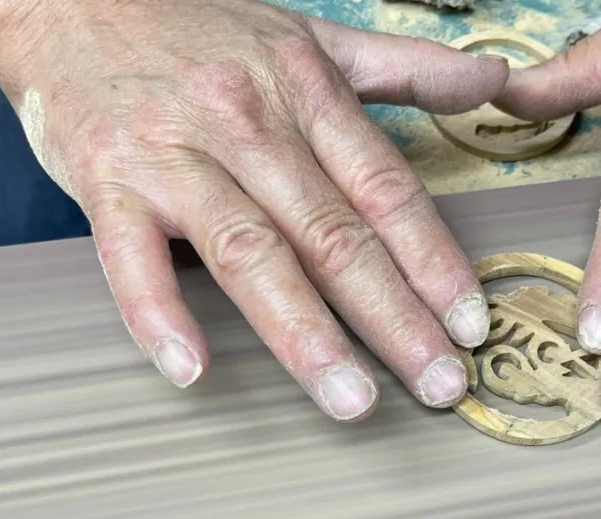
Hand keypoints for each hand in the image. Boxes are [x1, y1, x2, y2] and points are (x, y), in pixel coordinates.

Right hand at [0, 0, 509, 420]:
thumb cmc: (200, 29)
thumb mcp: (311, 36)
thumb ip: (406, 65)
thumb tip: (495, 79)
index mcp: (305, 93)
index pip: (385, 189)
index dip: (434, 260)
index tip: (469, 324)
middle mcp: (247, 125)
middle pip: (333, 235)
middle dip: (393, 318)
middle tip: (437, 384)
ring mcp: (174, 155)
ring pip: (250, 253)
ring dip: (304, 334)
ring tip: (351, 400)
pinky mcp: (106, 181)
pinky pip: (130, 257)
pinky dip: (158, 314)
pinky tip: (193, 370)